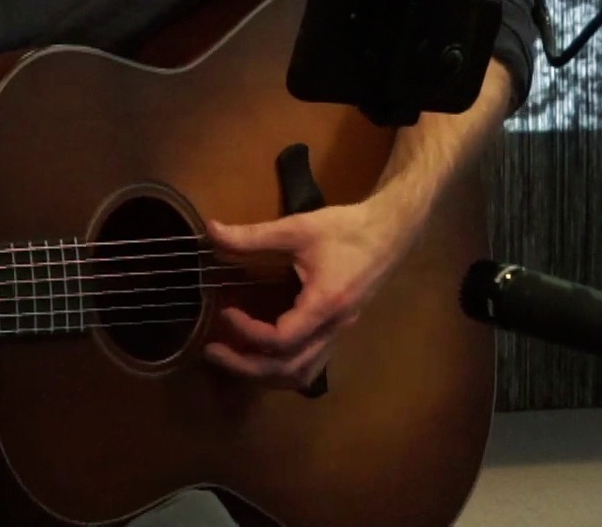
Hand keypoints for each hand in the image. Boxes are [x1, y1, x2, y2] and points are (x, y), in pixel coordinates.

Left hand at [201, 201, 410, 388]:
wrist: (390, 232)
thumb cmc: (347, 229)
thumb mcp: (297, 227)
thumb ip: (253, 235)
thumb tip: (211, 231)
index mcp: (325, 304)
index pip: (283, 340)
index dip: (249, 333)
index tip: (226, 312)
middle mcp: (334, 327)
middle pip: (290, 368)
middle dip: (247, 366)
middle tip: (212, 351)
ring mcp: (339, 333)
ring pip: (302, 373)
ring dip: (265, 373)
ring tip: (233, 358)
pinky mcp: (338, 330)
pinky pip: (311, 364)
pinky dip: (284, 368)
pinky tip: (262, 355)